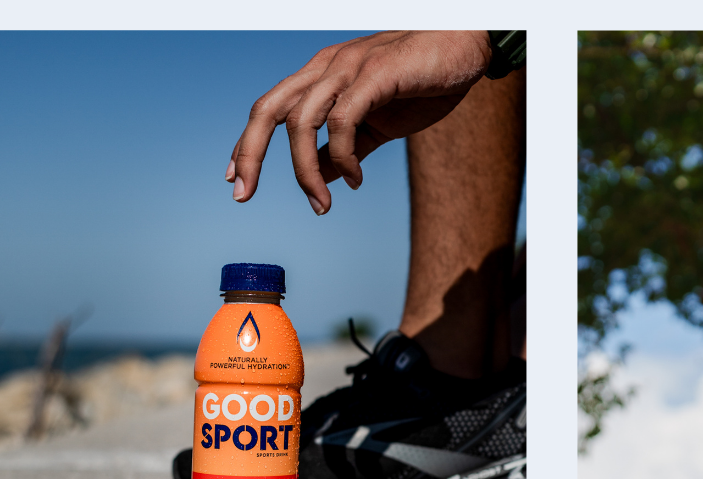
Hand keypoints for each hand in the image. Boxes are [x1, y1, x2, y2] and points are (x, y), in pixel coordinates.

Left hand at [228, 31, 490, 214]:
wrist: (466, 47)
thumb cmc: (423, 80)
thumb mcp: (378, 122)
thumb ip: (349, 149)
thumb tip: (322, 178)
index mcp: (321, 75)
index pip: (270, 108)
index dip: (248, 144)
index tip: (236, 180)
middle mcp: (326, 67)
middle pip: (269, 109)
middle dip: (249, 153)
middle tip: (242, 194)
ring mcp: (348, 68)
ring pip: (301, 121)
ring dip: (303, 171)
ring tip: (320, 206)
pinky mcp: (375, 75)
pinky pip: (342, 121)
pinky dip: (342, 157)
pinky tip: (355, 179)